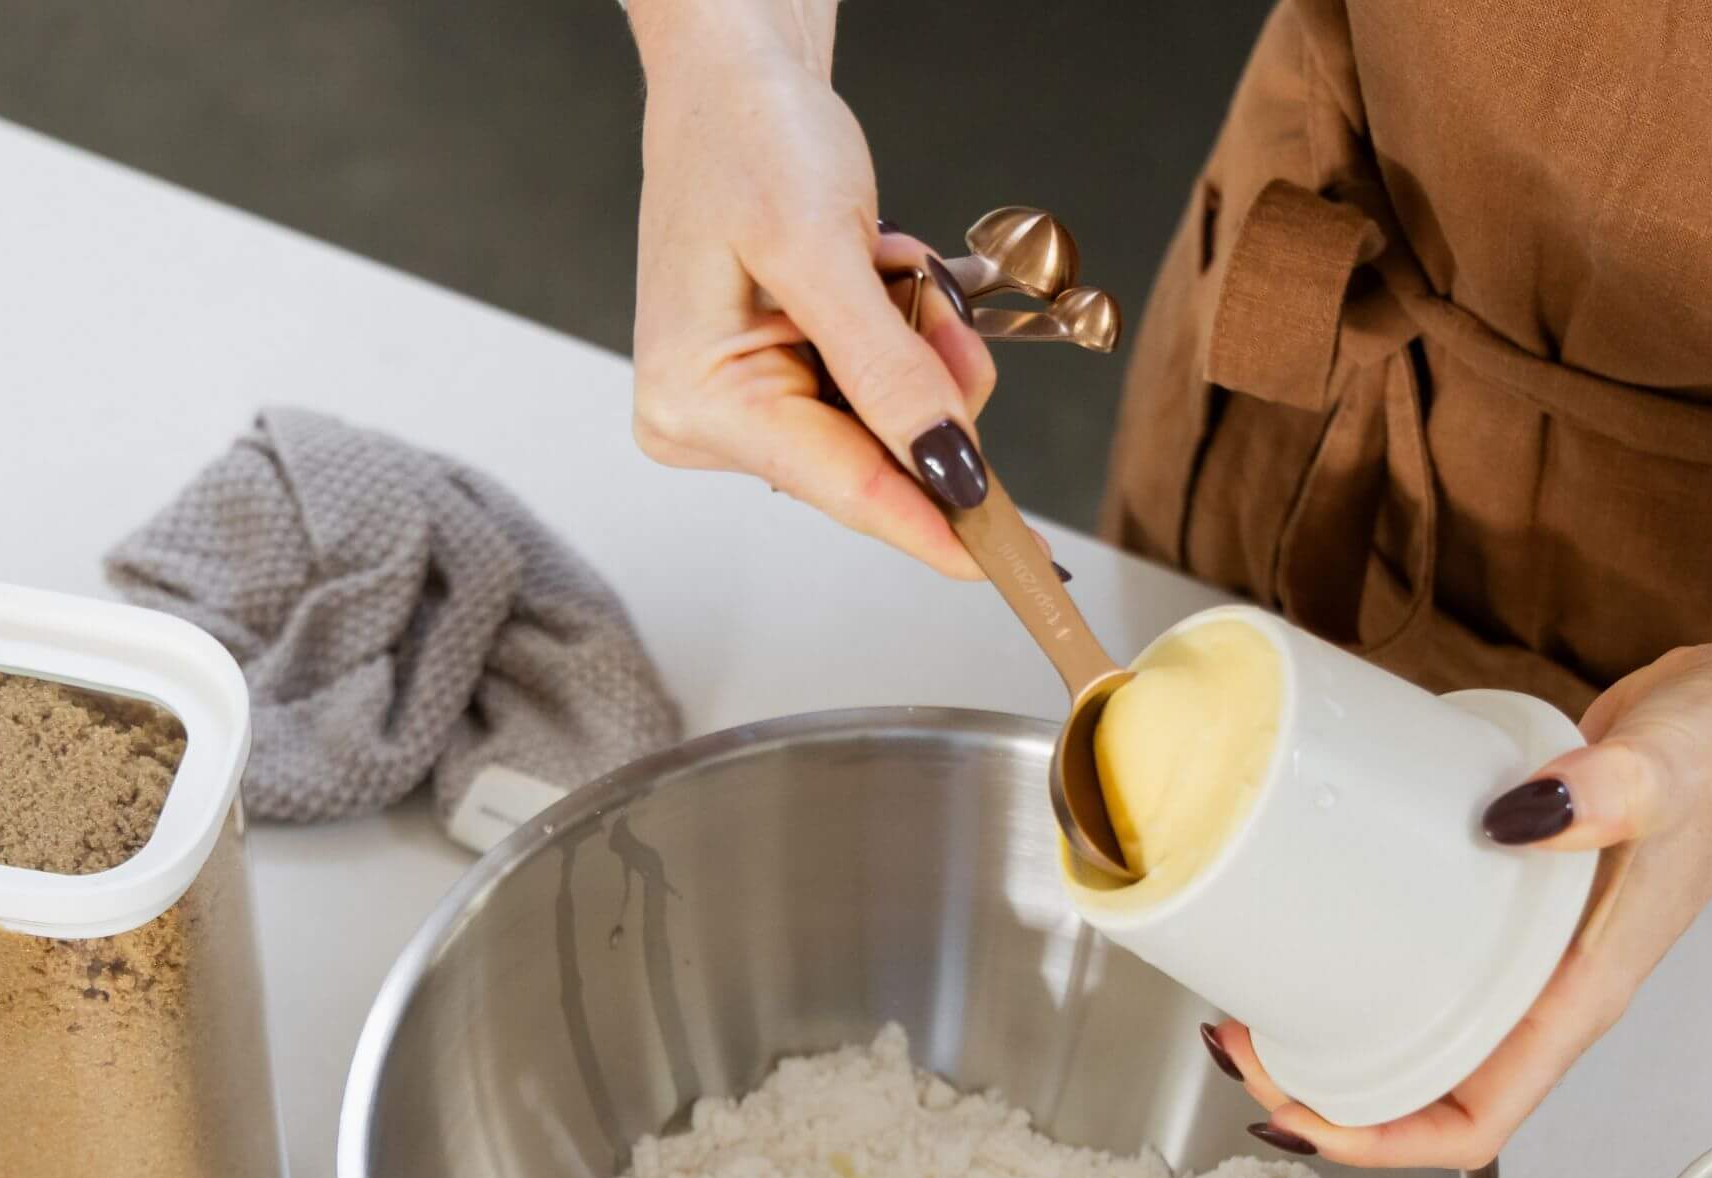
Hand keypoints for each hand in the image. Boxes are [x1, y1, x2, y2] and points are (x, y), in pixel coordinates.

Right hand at [625, 0, 996, 575]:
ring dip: (921, 354)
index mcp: (696, 404)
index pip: (847, 489)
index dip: (939, 524)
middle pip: (875, 462)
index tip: (1015, 567)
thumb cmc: (746, 132)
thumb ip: (886, 370)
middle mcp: (708, 424)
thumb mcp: (819, 246)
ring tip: (889, 266)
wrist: (733, 75)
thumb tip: (947, 467)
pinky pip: (878, 400)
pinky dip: (904, 344)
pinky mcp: (775, 388)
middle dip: (929, 389)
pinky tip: (876, 280)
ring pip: (889, 430)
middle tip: (928, 299)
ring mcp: (742, 410)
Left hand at [1209, 644, 1711, 1168]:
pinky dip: (1362, 955)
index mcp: (1577, 1000)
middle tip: (1238, 1038)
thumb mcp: (1668, 774)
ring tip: (1251, 995)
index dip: (1376, 1140)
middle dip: (1323, 1088)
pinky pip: (1423, 954)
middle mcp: (1543, 991)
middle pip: (1419, 1089)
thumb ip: (1601, 795)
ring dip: (1331, 1031)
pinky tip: (1312, 919)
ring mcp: (1523, 948)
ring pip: (1414, 1026)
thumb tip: (1510, 820)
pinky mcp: (1507, 892)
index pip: (1472, 1124)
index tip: (1294, 1115)